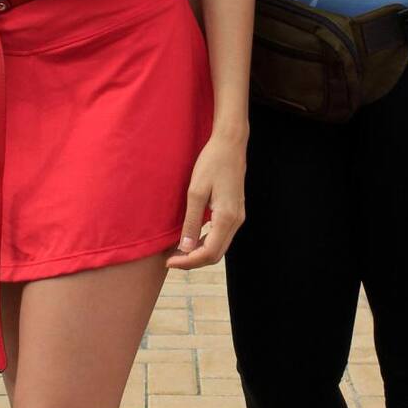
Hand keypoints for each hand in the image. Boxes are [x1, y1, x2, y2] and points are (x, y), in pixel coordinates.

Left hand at [166, 130, 246, 269]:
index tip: (169, 261)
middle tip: (171, 260)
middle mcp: (236, 221)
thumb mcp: (196, 191)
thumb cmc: (212, 163)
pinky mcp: (235, 212)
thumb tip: (185, 248)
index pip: (208, 253)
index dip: (188, 262)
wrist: (230, 144)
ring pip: (220, 247)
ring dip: (199, 253)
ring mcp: (238, 217)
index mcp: (227, 217)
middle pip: (216, 255)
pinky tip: (191, 239)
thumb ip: (191, 222)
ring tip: (178, 252)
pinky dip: (206, 243)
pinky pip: (221, 236)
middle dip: (193, 261)